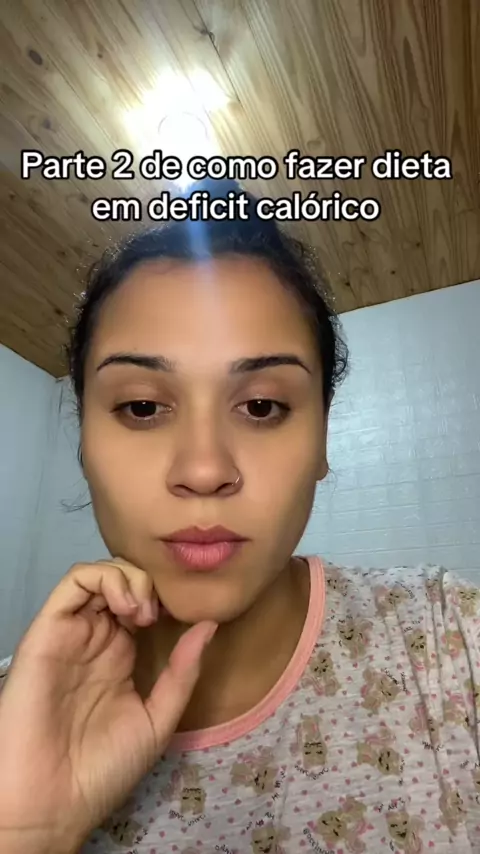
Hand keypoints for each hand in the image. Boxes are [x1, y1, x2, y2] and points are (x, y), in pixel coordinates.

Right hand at [0, 559, 216, 853]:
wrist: (52, 801)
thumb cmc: (103, 768)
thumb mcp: (157, 719)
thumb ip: (182, 672)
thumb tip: (211, 625)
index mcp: (119, 656)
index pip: (142, 604)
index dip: (165, 599)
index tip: (184, 616)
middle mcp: (95, 638)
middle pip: (123, 582)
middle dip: (149, 584)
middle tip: (161, 614)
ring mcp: (72, 631)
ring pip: (100, 574)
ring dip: (130, 578)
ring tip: (144, 612)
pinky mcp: (48, 629)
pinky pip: (73, 582)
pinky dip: (104, 578)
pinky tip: (126, 606)